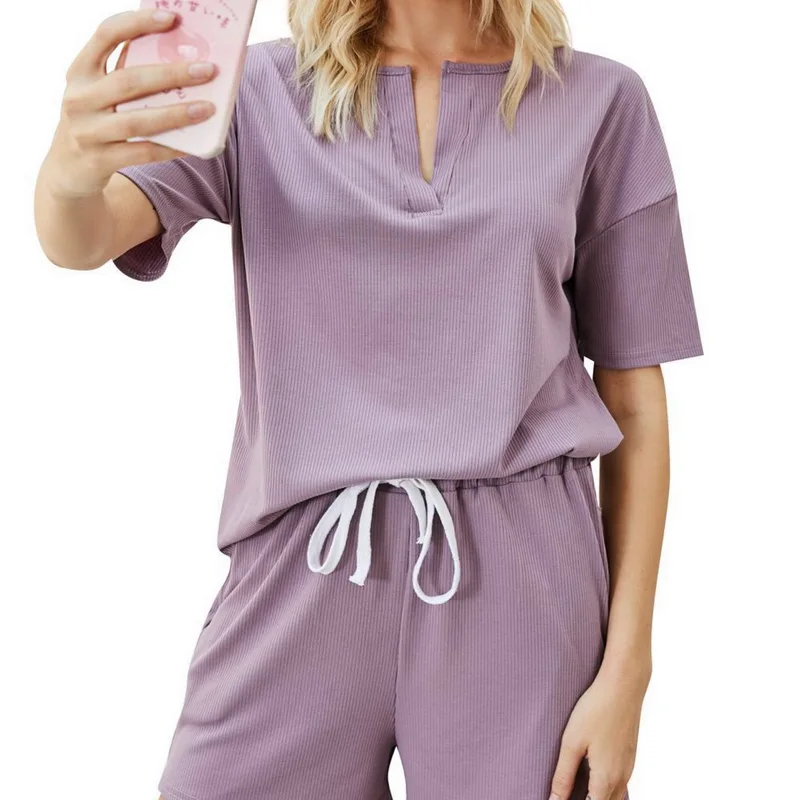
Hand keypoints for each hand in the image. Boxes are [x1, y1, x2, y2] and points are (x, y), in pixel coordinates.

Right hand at [43, 8, 217, 198]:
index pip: (106, 35)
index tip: (172, 18)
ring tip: (208, 108)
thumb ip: (127, 73)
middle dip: (172, 74)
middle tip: (207, 70)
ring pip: (138, 121)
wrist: (69, 170)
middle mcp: (79, 98)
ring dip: (176, 114)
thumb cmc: (96, 121)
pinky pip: (142, 153)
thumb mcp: (99, 92)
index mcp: (80, 71)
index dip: (138, 23)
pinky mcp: (99, 161)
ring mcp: (87, 132)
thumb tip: (180, 56)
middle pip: (130, 80)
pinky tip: (193, 146)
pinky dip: (170, 148)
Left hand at [549, 665, 648, 799]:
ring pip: (615, 798)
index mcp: (606, 779)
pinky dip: (606, 790)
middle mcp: (621, 779)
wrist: (624, 686)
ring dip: (597, 797)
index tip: (558, 799)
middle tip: (565, 793)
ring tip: (577, 789)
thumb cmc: (597, 709)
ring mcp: (628, 768)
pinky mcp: (630, 758)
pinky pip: (620, 785)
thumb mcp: (572, 742)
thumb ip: (563, 775)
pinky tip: (592, 779)